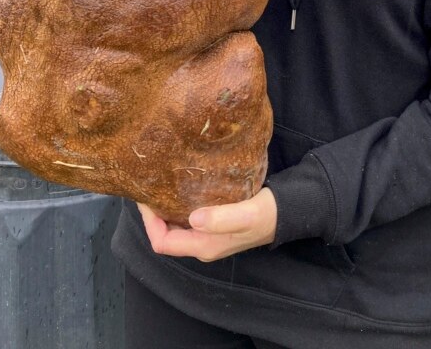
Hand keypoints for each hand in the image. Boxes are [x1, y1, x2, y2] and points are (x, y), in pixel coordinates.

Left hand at [138, 188, 276, 261]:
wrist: (285, 213)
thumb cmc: (265, 215)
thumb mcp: (245, 215)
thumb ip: (221, 218)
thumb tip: (193, 219)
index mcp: (204, 246)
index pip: (162, 243)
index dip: (149, 223)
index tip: (146, 198)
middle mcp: (202, 244)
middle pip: (165, 235)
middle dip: (153, 214)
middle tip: (148, 186)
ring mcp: (207, 235)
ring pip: (175, 226)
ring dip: (164, 209)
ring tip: (159, 184)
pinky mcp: (213, 224)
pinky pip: (186, 218)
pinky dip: (177, 204)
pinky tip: (179, 186)